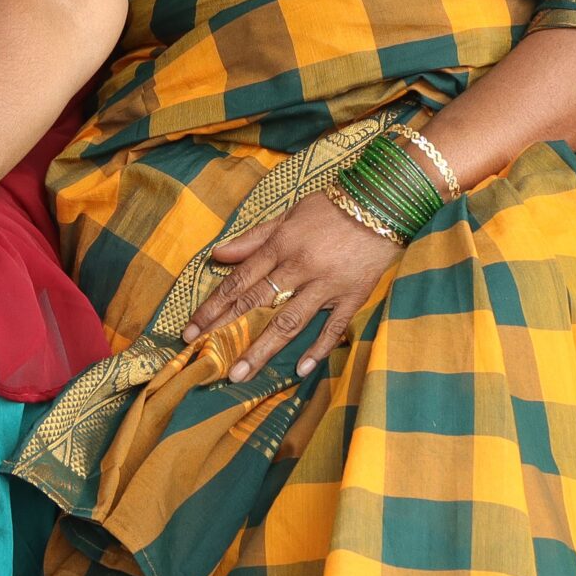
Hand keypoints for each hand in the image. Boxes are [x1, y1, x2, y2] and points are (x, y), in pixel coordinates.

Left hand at [182, 190, 403, 380]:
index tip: (191, 329)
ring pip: (289, 322)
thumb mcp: (289, 215)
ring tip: (240, 373)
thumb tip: (218, 255)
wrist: (383, 202)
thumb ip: (254, 238)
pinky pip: (333, 328)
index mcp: (282, 245)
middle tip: (203, 357)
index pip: (239, 281)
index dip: (213, 306)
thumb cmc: (332, 207)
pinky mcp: (353, 296)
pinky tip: (299, 370)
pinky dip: (317, 349)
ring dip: (262, 349)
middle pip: (257, 303)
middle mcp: (300, 267)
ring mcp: (327, 285)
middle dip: (226, 330)